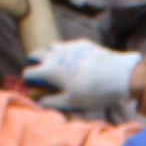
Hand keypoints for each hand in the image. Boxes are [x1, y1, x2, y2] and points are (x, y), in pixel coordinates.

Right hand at [25, 40, 140, 120]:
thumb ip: (53, 102)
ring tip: (56, 64)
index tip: (32, 84)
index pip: (29, 72)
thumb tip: (41, 101)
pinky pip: (68, 45)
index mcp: (49, 70)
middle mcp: (55, 55)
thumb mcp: (71, 102)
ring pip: (52, 47)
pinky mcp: (82, 43)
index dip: (27, 79)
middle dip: (33, 62)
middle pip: (35, 54)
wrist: (118, 75)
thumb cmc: (93, 92)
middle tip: (38, 70)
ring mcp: (68, 46)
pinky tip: (75, 61)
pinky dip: (66, 52)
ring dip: (49, 54)